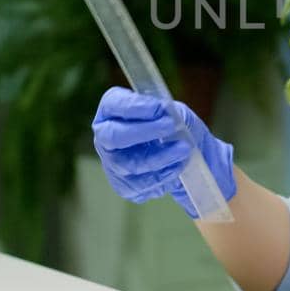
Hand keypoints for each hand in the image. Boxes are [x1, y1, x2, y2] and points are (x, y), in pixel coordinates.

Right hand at [91, 87, 236, 217]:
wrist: (183, 155)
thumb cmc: (174, 127)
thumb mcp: (177, 112)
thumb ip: (172, 113)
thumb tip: (168, 116)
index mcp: (112, 109)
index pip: (113, 104)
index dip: (134, 106)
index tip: (159, 107)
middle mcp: (105, 135)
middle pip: (114, 135)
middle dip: (144, 130)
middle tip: (170, 125)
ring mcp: (111, 162)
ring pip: (130, 164)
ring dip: (160, 156)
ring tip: (184, 148)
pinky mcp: (124, 186)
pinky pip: (141, 185)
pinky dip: (163, 175)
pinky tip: (178, 166)